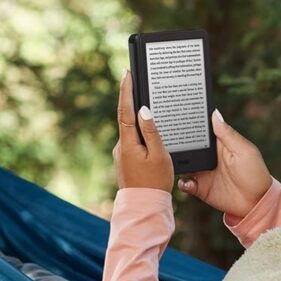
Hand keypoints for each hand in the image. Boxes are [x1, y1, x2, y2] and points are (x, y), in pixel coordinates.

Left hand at [112, 69, 174, 192]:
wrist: (144, 207)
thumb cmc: (155, 183)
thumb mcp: (159, 155)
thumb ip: (151, 131)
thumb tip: (144, 110)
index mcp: (128, 143)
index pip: (125, 110)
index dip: (126, 90)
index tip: (127, 73)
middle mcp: (121, 147)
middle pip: (127, 118)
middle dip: (133, 101)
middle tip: (138, 81)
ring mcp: (122, 154)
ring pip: (131, 131)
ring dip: (139, 120)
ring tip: (151, 108)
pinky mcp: (126, 161)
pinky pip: (134, 142)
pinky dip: (141, 135)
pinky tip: (151, 137)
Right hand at [178, 110, 272, 218]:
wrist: (255, 204)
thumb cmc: (255, 174)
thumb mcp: (244, 151)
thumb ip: (228, 134)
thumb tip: (215, 113)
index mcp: (219, 144)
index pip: (201, 131)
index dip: (190, 124)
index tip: (177, 116)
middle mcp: (208, 157)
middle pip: (188, 147)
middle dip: (177, 144)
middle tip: (167, 141)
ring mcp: (202, 172)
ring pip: (183, 165)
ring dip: (176, 163)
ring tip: (172, 162)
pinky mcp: (200, 188)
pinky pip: (185, 184)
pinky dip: (182, 183)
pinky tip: (187, 182)